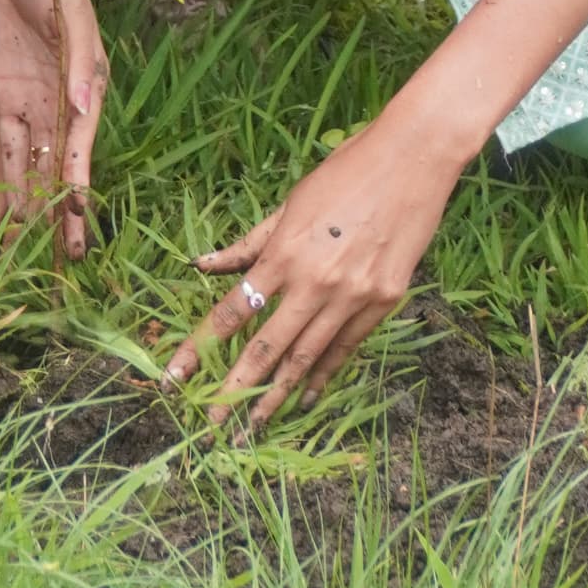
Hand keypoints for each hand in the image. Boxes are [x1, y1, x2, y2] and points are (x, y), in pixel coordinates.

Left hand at [0, 0, 105, 256]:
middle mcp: (61, 106)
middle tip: (60, 262)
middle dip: (57, 214)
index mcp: (86, 91)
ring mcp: (32, 104)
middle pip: (57, 169)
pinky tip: (2, 205)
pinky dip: (4, 173)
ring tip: (25, 247)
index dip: (77, 190)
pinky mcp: (5, 97)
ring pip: (31, 164)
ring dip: (29, 204)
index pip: (79, 152)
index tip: (78, 227)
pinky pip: (5, 142)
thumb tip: (84, 109)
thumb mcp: (72, 17)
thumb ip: (79, 63)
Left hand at [169, 104, 465, 427]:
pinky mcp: (384, 302)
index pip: (232, 311)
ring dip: (276, 395)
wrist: (413, 161)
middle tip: (210, 425)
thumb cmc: (345, 173)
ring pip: (306, 358)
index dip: (200, 348)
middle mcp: (315, 281)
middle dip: (234, 390)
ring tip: (253, 426)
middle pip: (266, 347)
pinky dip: (322, 376)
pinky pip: (345, 349)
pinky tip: (304, 398)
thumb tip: (202, 265)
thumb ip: (248, 243)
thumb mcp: (290, 202)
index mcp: (284, 252)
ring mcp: (352, 296)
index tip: (174, 377)